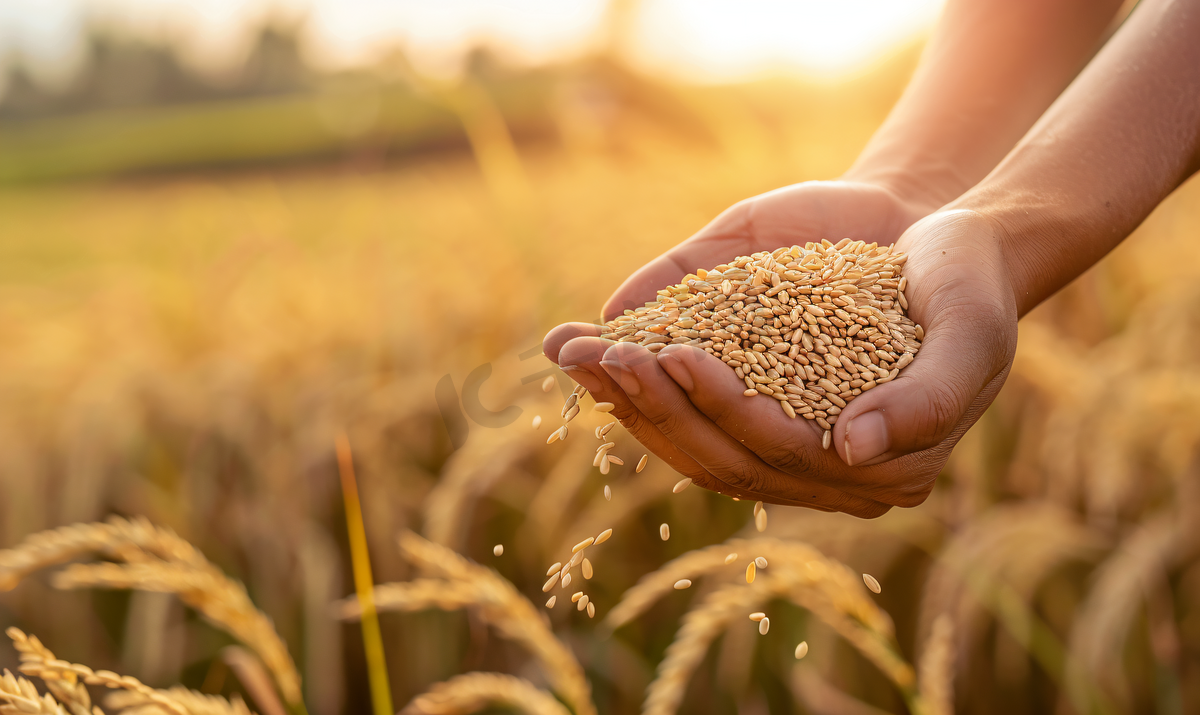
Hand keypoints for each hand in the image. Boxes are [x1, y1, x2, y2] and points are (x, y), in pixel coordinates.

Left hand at [544, 181, 952, 516]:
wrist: (940, 243)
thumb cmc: (967, 286)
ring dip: (627, 399)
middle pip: (723, 457)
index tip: (676, 355)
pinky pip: (682, 409)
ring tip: (572, 353)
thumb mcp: (970, 330)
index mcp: (875, 468)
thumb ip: (929, 397)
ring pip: (691, 441)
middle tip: (604, 356)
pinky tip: (583, 348)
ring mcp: (780, 437)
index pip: (784, 454)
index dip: (726, 410)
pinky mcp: (749, 400)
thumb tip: (851, 449)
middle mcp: (820, 467)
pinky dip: (632, 381)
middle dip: (657, 406)